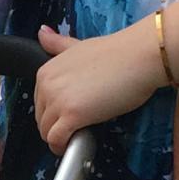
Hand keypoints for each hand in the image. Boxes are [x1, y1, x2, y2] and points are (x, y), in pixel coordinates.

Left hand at [32, 21, 160, 151]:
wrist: (138, 57)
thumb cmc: (116, 53)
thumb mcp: (78, 45)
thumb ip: (57, 45)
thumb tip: (42, 32)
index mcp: (46, 70)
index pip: (40, 103)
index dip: (54, 113)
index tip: (70, 116)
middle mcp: (46, 85)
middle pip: (41, 120)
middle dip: (56, 127)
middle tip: (78, 127)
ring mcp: (58, 101)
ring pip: (47, 133)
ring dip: (61, 139)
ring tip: (80, 136)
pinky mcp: (72, 115)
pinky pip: (57, 140)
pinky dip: (63, 147)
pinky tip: (76, 145)